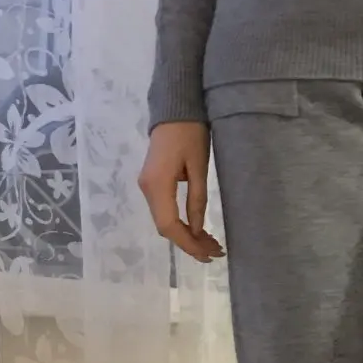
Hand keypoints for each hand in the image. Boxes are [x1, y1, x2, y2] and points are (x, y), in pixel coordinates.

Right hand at [138, 120, 222, 262]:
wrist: (174, 108)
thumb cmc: (191, 132)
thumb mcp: (199, 166)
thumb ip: (197, 199)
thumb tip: (196, 229)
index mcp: (158, 185)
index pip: (168, 224)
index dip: (187, 243)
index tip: (208, 254)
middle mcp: (147, 189)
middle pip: (164, 227)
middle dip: (189, 242)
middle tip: (216, 251)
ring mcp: (147, 186)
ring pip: (164, 220)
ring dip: (186, 234)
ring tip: (211, 244)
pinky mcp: (152, 182)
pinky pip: (164, 210)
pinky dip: (180, 222)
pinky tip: (197, 228)